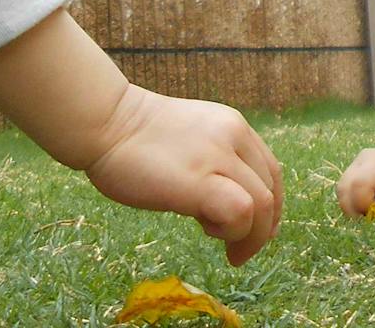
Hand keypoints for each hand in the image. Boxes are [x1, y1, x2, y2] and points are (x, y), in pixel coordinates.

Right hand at [81, 85, 282, 265]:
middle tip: (240, 251)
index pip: (270, 170)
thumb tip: (227, 203)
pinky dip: (234, 231)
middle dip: (263, 229)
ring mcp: (218, 156)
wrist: (104, 122)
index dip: (270, 207)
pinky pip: (240, 211)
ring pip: (261, 203)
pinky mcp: (200, 180)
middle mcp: (233, 136)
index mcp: (232, 126)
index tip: (255, 229)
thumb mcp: (190, 140)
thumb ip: (214, 162)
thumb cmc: (134, 138)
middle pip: (270, 190)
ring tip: (224, 247)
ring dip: (249, 235)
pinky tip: (208, 232)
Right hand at [334, 147, 374, 217]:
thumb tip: (370, 224)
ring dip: (353, 209)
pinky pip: (344, 193)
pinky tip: (368, 205)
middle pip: (343, 189)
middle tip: (373, 217)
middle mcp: (360, 161)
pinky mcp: (349, 173)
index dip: (364, 206)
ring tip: (372, 210)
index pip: (358, 185)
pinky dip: (353, 204)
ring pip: (341, 193)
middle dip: (354, 210)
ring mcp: (352, 166)